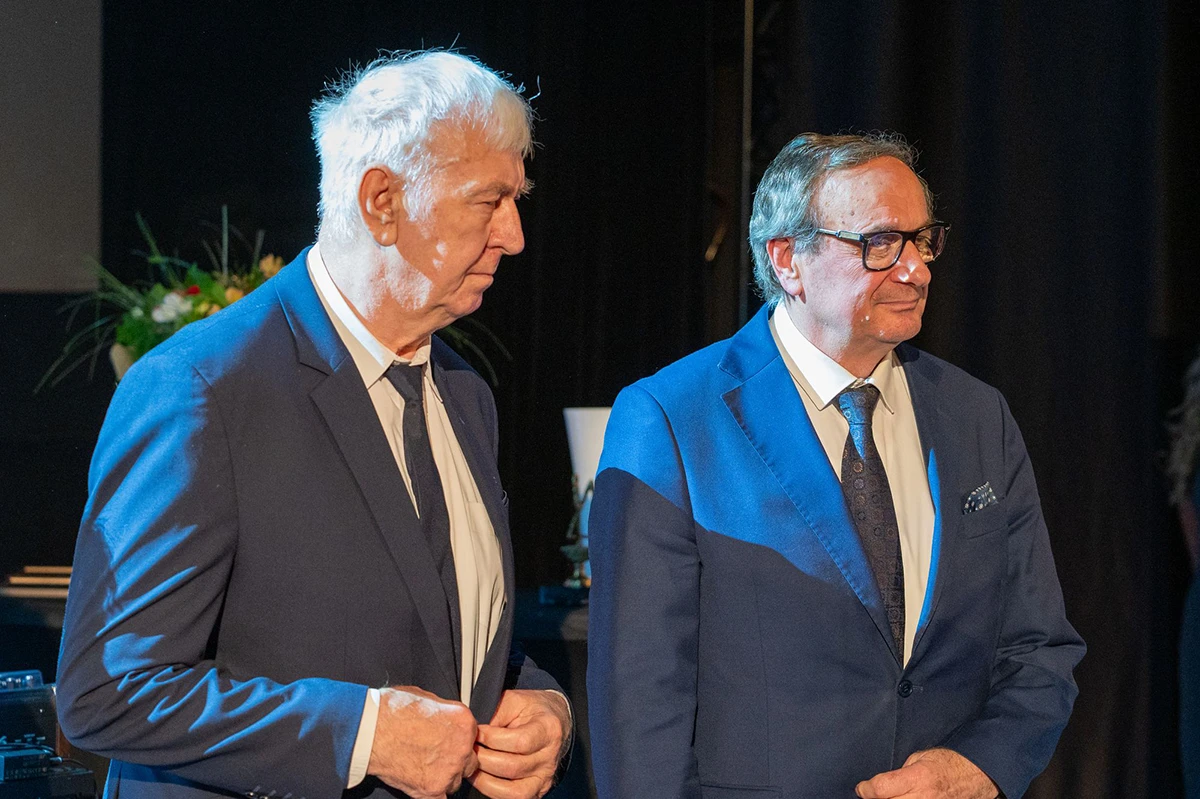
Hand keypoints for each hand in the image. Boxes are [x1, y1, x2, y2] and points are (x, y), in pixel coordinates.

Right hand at [367, 686, 478, 798]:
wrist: (370, 730)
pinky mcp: (433, 789)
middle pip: (468, 760)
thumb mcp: (426, 697)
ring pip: (456, 781)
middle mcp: (462, 746)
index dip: (457, 741)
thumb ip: (443, 712)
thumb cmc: (391, 711)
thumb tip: (443, 716)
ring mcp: (449, 770)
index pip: (471, 737)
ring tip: (423, 768)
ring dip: (444, 777)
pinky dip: (433, 794)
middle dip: (454, 760)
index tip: (447, 742)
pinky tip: (423, 786)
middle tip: (435, 756)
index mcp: (463, 722)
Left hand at [469, 689, 570, 798]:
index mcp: (548, 729)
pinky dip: (491, 791)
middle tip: (467, 749)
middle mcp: (550, 756)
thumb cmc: (531, 710)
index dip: (492, 739)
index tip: (477, 732)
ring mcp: (544, 777)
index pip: (519, 742)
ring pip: (511, 789)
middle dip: (483, 759)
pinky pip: (511, 798)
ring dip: (484, 779)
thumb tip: (472, 729)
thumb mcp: (514, 700)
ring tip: (470, 765)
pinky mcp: (536, 790)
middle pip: (512, 767)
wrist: (554, 721)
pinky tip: (480, 777)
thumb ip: (495, 712)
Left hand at [856, 748, 998, 798]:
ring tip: (889, 798)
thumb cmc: (948, 762)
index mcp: (918, 777)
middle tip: (873, 795)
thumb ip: (900, 772)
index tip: (862, 788)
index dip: (866, 789)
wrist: (976, 776)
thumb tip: (880, 785)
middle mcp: (924, 798)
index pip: (881, 789)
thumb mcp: (920, 757)